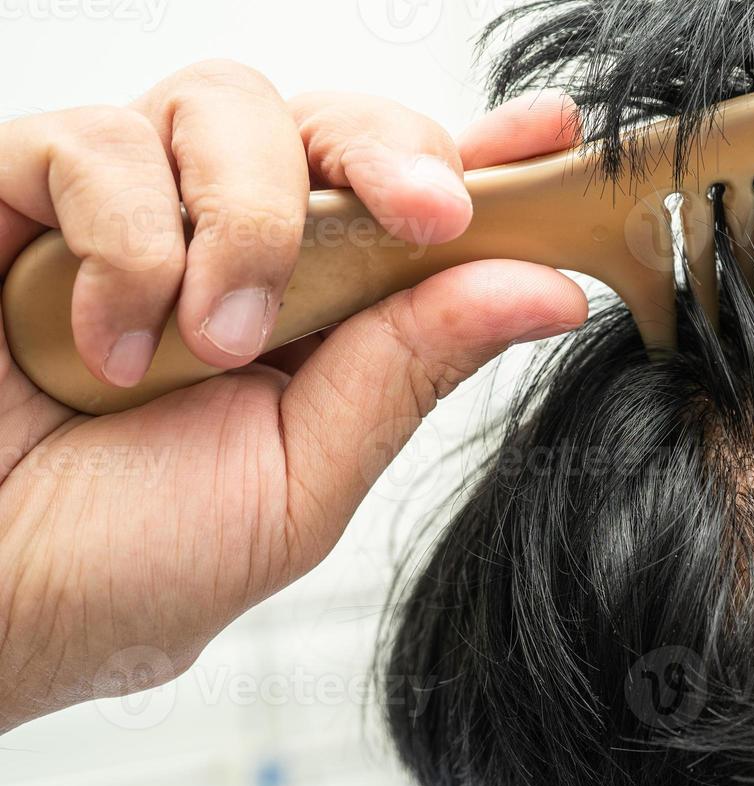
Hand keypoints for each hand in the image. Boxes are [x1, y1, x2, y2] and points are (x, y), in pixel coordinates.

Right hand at [0, 61, 587, 729]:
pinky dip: (125, 237)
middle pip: (333, 124)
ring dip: (246, 223)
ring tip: (215, 343)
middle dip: (394, 152)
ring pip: (226, 105)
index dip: (486, 161)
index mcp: (314, 315)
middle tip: (427, 215)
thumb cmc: (121, 566)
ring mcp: (129, 214)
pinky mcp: (18, 196)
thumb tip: (540, 292)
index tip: (555, 140)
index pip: (410, 207)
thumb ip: (408, 372)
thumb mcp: (301, 482)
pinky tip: (112, 339)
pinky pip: (95, 142)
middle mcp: (228, 247)